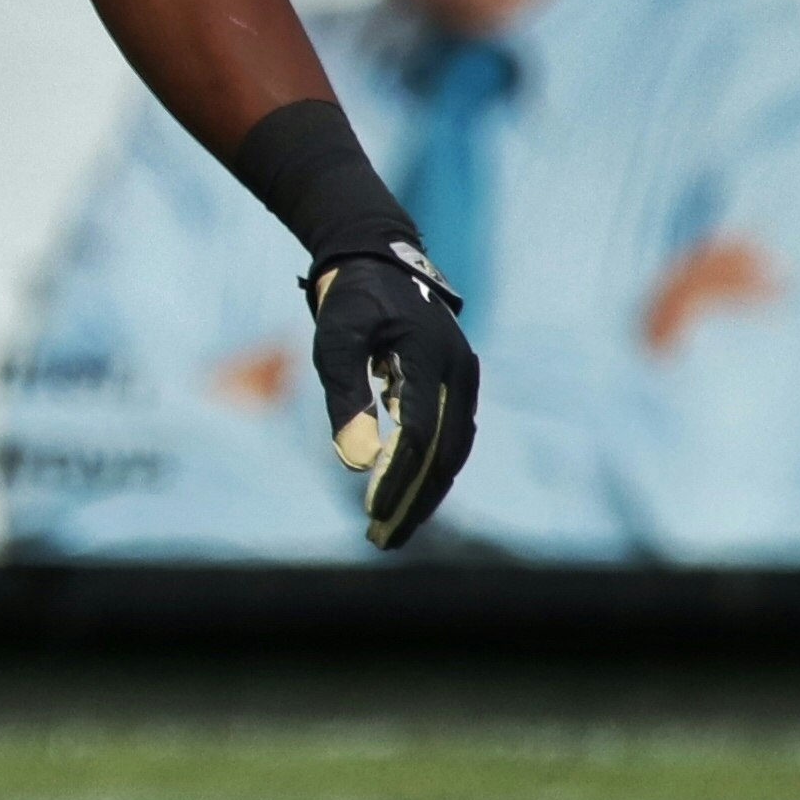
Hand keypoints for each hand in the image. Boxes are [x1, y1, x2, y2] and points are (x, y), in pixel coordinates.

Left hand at [308, 240, 478, 551]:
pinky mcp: (455, 386)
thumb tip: (357, 462)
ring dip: (424, 492)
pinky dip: (429, 471)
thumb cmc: (351, 300)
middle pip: (445, 454)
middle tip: (383, 540)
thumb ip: (347, 398)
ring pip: (452, 452)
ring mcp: (462, 379)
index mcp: (431, 356)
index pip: (420, 435)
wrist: (377, 260)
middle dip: (415, 500)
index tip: (370, 511)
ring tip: (390, 529)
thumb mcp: (336, 341)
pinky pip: (450, 439)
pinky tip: (404, 494)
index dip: (397, 478)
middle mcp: (458, 372)